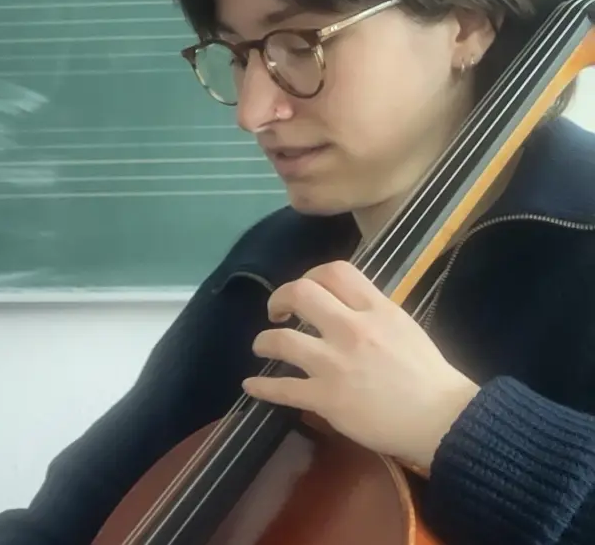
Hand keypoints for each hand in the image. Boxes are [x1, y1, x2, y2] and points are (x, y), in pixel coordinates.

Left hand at [240, 260, 480, 471]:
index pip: (335, 272)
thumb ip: (373, 313)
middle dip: (279, 298)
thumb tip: (345, 307)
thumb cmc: (430, 376)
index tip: (305, 290)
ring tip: (262, 346)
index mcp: (376, 310)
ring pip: (280, 339)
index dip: (311, 275)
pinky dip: (260, 388)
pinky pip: (282, 389)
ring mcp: (335, 364)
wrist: (444, 421)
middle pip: (300, 293)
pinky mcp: (326, 398)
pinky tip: (250, 387)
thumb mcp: (405, 328)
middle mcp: (352, 330)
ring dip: (263, 341)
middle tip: (277, 312)